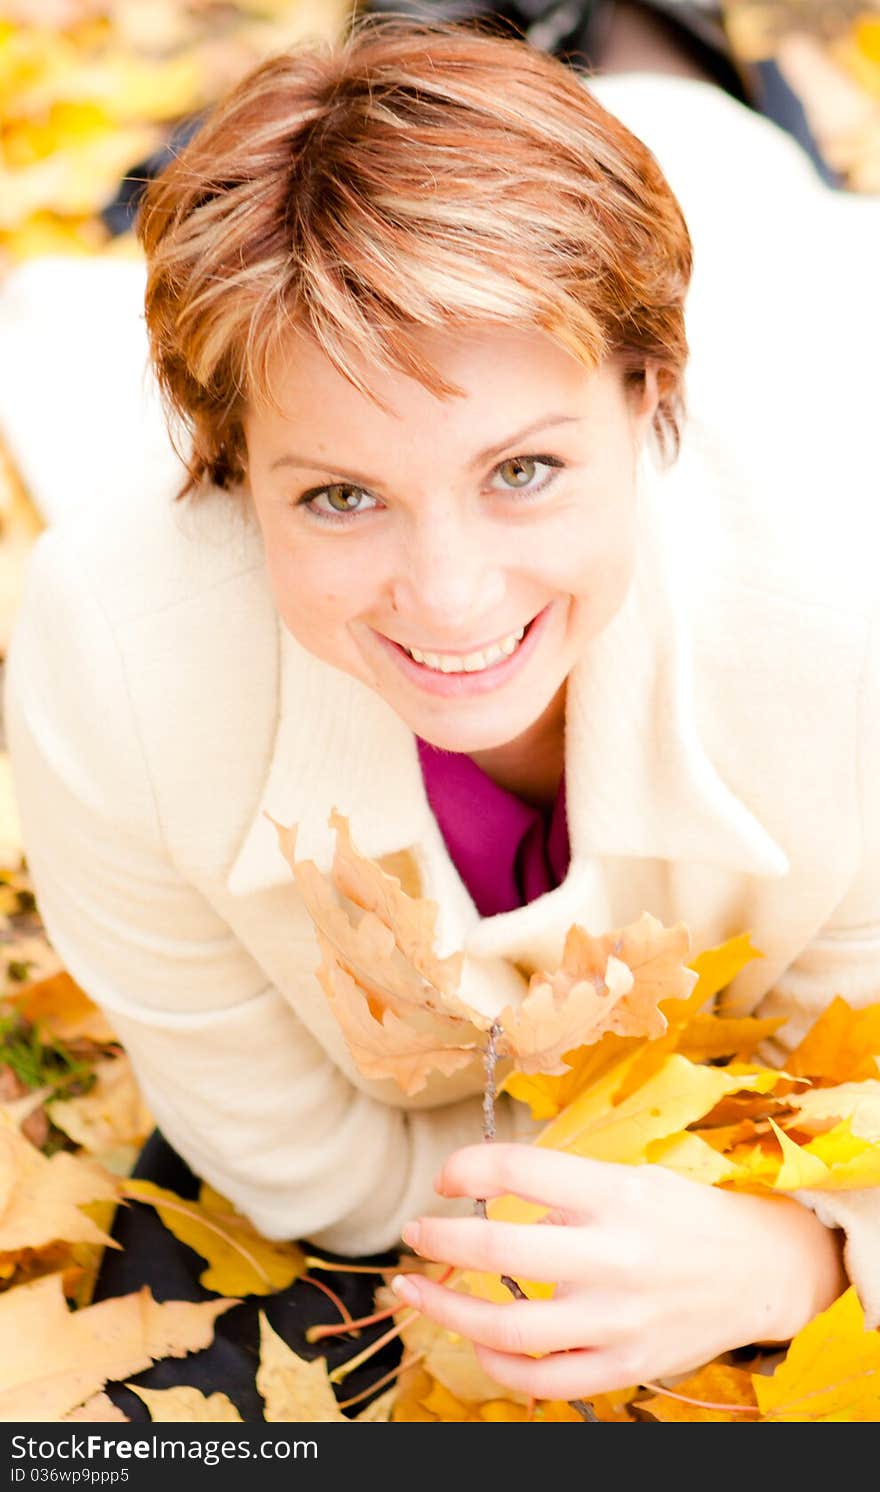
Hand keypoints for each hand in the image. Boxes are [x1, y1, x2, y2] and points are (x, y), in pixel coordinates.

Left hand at [390, 1144, 847, 1399]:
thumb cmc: (681, 1214)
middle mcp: (616, 1256)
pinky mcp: (624, 1367)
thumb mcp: (630, 1177)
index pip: (519, 1170)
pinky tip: (477, 1342)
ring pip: (507, 1327)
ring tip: (416, 1290)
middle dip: (440, 1240)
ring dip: (445, 1309)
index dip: (466, 1168)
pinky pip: (541, 1379)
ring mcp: (619, 1320)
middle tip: (415, 1232)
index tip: (446, 1178)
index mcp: (617, 1194)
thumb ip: (563, 1188)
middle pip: (499, 1251)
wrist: (757, 1271)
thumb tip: (484, 1191)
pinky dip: (496, 1363)